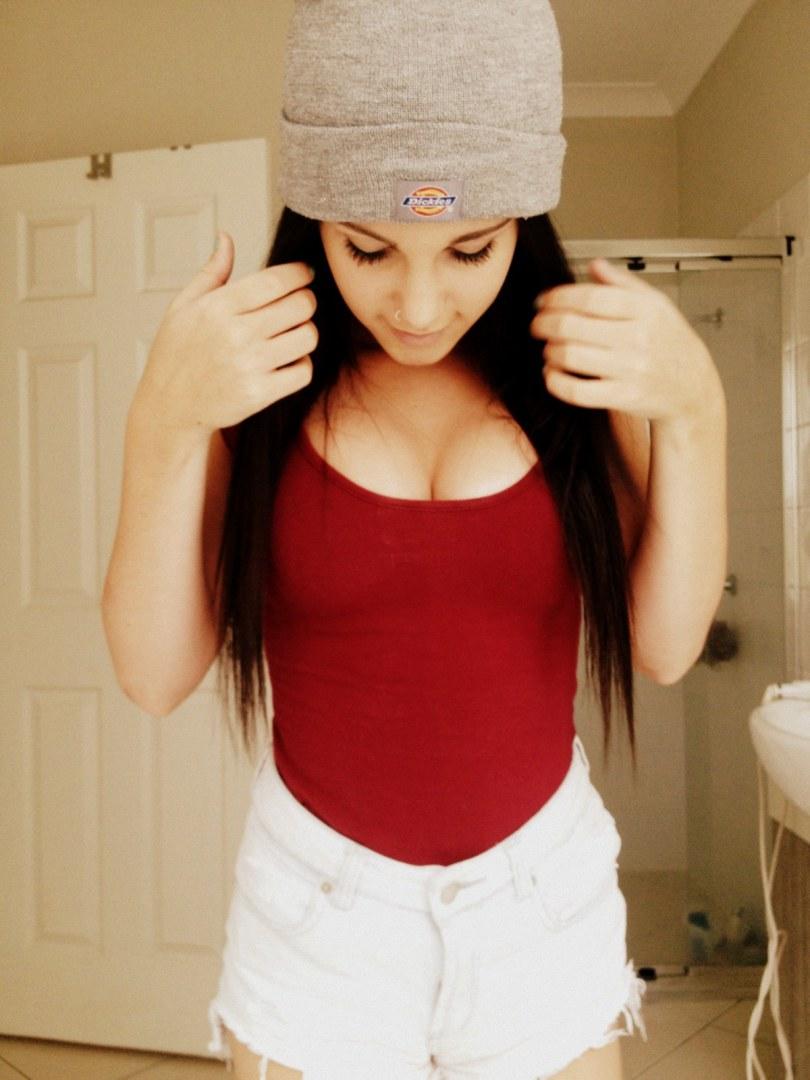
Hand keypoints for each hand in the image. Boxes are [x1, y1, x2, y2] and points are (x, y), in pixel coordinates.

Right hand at [133, 232, 318, 439]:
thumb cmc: (176, 354)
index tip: (304, 275)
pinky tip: (287, 360)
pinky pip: (304, 371)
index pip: (277, 280)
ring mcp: (249, 366)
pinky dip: (302, 364)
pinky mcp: (260, 394)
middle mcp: (236, 334)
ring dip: (306, 332)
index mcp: (218, 307)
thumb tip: (226, 238)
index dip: (300, 273)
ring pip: (308, 337)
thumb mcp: (183, 307)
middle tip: (298, 305)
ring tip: (291, 333)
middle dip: (306, 301)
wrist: (169, 408)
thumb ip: (211, 273)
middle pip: (301, 305)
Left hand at [529, 258, 724, 425]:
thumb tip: (594, 265)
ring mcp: (630, 369)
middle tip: (537, 324)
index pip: (588, 297)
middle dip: (544, 323)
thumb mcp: (656, 304)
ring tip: (549, 348)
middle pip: (572, 326)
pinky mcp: (622, 397)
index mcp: (644, 309)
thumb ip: (623, 283)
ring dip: (549, 351)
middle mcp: (638, 337)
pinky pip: (577, 391)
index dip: (557, 297)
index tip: (543, 301)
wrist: (693, 387)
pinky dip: (556, 382)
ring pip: (570, 356)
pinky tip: (553, 373)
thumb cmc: (670, 343)